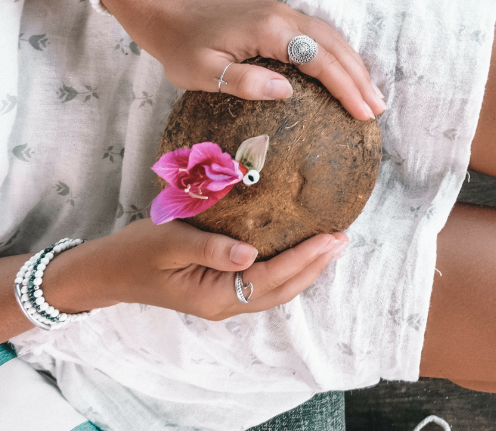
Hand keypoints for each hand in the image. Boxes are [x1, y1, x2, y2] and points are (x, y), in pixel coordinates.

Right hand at [42, 220, 348, 320]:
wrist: (105, 272)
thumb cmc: (134, 252)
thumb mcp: (169, 242)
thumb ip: (210, 247)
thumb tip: (250, 253)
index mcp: (215, 295)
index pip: (272, 276)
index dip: (305, 257)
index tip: (332, 237)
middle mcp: (225, 304)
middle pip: (282, 288)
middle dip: (316, 265)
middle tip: (343, 239)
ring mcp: (223, 302)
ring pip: (276, 290)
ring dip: (306, 269)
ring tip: (331, 246)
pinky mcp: (219, 291)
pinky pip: (263, 284)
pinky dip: (287, 269)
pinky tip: (299, 252)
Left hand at [122, 0, 386, 120]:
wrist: (169, 12)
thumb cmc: (182, 47)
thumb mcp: (203, 72)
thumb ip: (245, 81)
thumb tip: (287, 91)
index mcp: (269, 31)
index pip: (319, 60)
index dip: (345, 87)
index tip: (362, 113)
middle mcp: (285, 18)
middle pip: (335, 48)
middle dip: (360, 79)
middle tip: (377, 110)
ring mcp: (285, 15)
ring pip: (333, 40)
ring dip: (355, 67)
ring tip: (372, 96)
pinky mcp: (282, 18)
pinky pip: (322, 37)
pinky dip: (341, 56)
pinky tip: (348, 74)